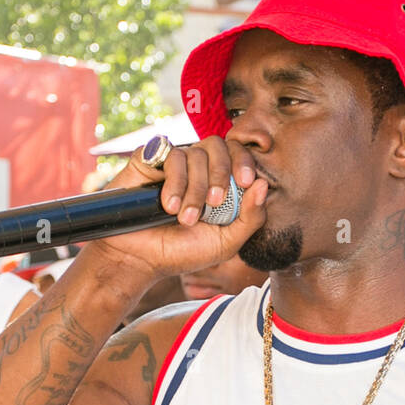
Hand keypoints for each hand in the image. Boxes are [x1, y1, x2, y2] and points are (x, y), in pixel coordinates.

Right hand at [87, 136, 268, 283]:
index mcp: (219, 183)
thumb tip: (264, 185)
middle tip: (214, 203)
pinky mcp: (149, 159)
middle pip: (218, 145)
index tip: (246, 181)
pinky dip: (174, 181)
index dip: (244, 161)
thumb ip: (250, 218)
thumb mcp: (225, 243)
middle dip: (220, 173)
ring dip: (194, 188)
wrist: (141, 259)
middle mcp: (197, 168)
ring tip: (184, 218)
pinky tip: (168, 206)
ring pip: (195, 153)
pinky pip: (170, 153)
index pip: (238, 154)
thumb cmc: (183, 253)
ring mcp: (173, 162)